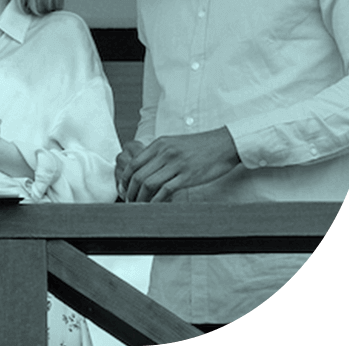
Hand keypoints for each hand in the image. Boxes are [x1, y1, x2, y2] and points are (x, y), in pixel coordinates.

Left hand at [118, 127, 240, 202]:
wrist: (225, 144)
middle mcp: (165, 153)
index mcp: (160, 144)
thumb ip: (158, 153)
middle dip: (131, 192)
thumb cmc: (200, 146)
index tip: (123, 189)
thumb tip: (144, 168)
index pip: (133, 163)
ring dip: (141, 198)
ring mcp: (176, 164)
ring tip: (139, 206)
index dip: (125, 179)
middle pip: (138, 176)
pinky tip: (155, 206)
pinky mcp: (188, 176)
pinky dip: (157, 201)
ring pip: (149, 184)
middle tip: (129, 201)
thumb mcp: (174, 143)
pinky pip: (166, 191)